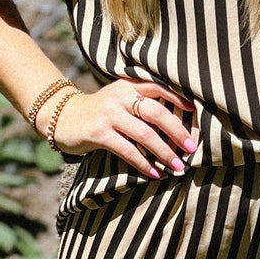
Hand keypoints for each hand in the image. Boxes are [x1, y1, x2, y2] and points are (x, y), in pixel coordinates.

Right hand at [50, 79, 197, 177]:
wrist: (63, 117)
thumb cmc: (100, 111)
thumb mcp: (120, 99)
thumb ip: (142, 103)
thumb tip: (178, 123)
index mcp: (129, 85)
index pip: (159, 88)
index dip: (179, 99)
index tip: (196, 113)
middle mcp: (120, 96)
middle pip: (156, 112)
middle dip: (177, 131)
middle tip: (192, 148)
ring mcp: (109, 114)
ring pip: (144, 134)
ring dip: (164, 152)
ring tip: (178, 166)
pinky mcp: (98, 132)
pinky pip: (127, 150)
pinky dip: (143, 163)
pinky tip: (154, 173)